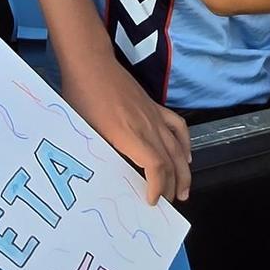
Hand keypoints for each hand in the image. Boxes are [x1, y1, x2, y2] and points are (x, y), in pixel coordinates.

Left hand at [59, 51, 191, 203]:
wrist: (91, 64)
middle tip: (168, 204)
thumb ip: (102, 153)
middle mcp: (148, 127)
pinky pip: (177, 127)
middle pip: (170, 161)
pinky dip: (185, 144)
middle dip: (172, 186)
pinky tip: (186, 157)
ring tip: (183, 191)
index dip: (158, 187)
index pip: (156, 167)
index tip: (152, 201)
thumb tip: (109, 176)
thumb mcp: (86, 131)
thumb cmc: (82, 97)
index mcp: (129, 135)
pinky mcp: (155, 107)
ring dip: (184, 172)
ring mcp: (154, 116)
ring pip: (177, 148)